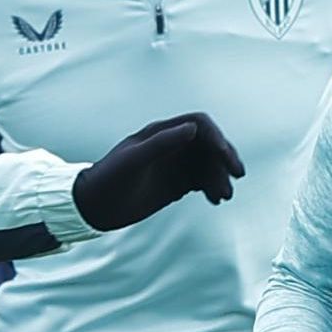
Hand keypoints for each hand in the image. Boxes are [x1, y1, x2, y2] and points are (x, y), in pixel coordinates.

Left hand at [73, 112, 245, 230]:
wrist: (94, 207)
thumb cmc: (109, 179)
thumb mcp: (134, 161)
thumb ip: (161, 143)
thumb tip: (192, 128)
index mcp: (161, 133)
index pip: (199, 124)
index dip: (215, 136)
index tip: (224, 155)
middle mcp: (171, 146)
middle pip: (209, 145)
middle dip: (224, 158)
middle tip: (237, 175)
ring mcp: (174, 165)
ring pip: (208, 166)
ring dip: (220, 177)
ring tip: (223, 197)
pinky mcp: (175, 185)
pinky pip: (202, 182)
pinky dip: (212, 188)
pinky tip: (215, 200)